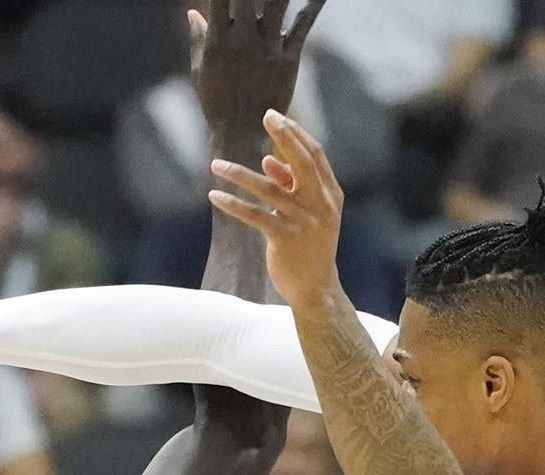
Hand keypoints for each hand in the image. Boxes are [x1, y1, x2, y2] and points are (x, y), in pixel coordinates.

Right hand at [191, 0, 327, 161]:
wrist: (239, 134)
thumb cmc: (216, 102)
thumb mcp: (201, 70)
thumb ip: (198, 38)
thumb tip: (191, 12)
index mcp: (216, 40)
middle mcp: (241, 40)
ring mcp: (265, 48)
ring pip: (277, 3)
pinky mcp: (287, 59)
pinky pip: (302, 26)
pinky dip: (313, 4)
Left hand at [209, 110, 344, 307]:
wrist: (315, 288)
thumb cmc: (309, 247)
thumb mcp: (307, 213)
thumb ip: (291, 186)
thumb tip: (268, 160)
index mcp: (330, 194)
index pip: (315, 155)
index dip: (296, 134)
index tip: (276, 116)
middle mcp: (321, 204)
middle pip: (302, 162)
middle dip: (284, 136)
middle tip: (266, 116)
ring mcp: (304, 222)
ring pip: (269, 188)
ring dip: (238, 174)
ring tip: (215, 165)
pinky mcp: (285, 238)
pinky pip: (254, 215)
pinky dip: (233, 204)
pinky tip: (214, 196)